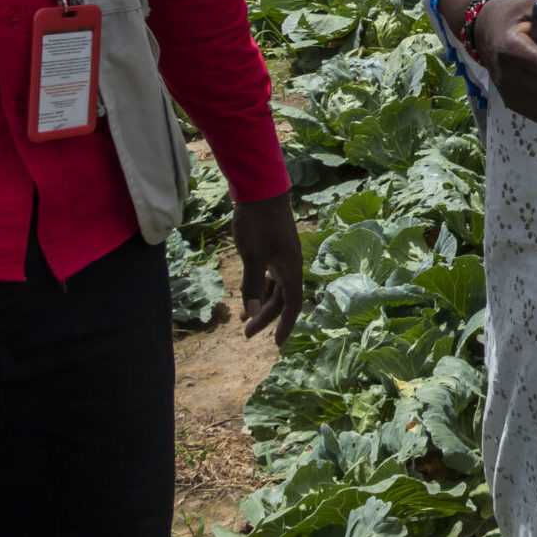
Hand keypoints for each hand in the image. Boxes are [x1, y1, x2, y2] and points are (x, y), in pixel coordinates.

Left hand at [231, 193, 303, 344]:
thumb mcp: (252, 254)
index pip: (292, 304)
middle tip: (246, 334)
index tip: (276, 344)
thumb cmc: (257, 222)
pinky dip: (258, 290)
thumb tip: (250, 313)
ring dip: (261, 305)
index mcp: (291, 268)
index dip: (286, 325)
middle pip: (281, 299)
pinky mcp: (273, 250)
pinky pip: (269, 278)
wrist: (261, 191)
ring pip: (274, 289)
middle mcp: (290, 265)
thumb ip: (251, 284)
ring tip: (244, 320)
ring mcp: (282, 257)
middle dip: (265, 318)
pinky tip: (246, 296)